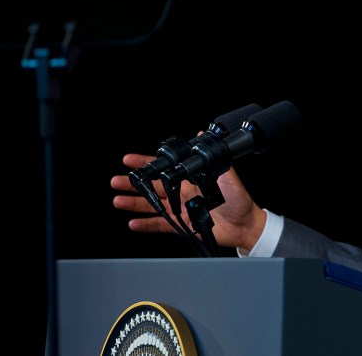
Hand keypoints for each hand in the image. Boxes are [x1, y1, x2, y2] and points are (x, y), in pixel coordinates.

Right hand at [111, 153, 267, 251]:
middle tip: (116, 180)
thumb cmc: (239, 200)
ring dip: (135, 202)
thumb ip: (214, 160)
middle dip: (134, 183)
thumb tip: (201, 136)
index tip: (129, 160)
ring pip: (152, 205)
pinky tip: (133, 223)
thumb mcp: (228, 177)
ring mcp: (181, 209)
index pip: (165, 169)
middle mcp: (183, 192)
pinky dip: (146, 225)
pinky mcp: (183, 226)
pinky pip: (161, 224)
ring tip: (118, 200)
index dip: (147, 164)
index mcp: (191, 179)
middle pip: (153, 186)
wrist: (245, 225)